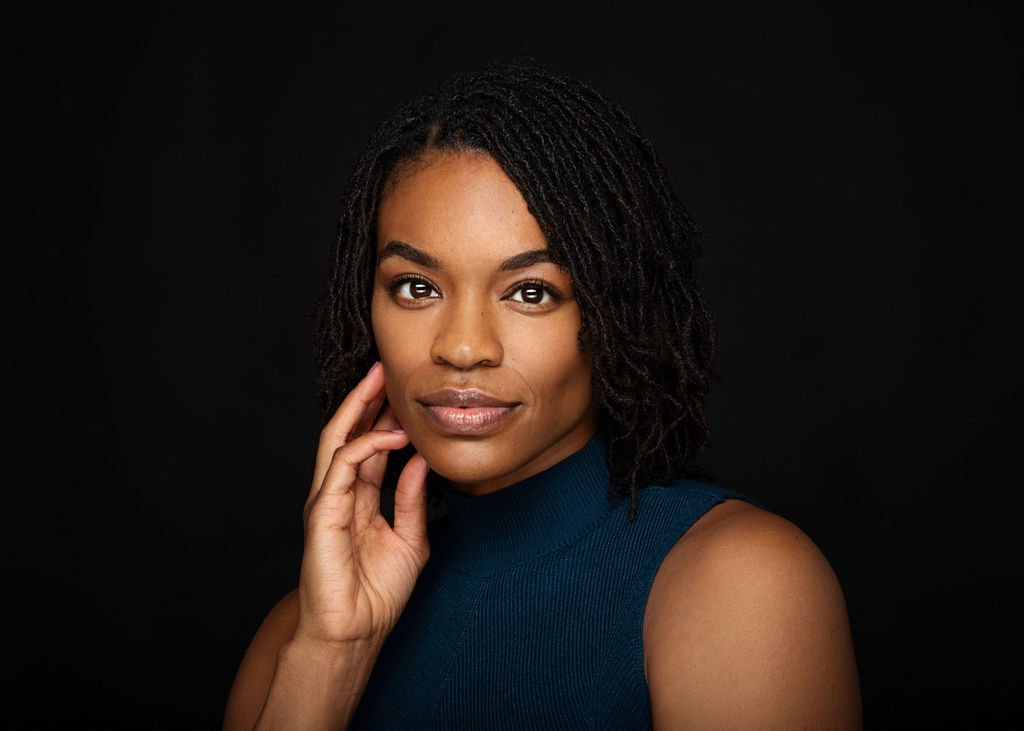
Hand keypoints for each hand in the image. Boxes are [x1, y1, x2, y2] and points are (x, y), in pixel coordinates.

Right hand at [295, 361, 429, 647]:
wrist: (355, 633)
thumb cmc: (377, 594)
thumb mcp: (410, 539)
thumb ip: (412, 499)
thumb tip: (420, 459)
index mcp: (359, 499)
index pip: (369, 446)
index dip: (384, 418)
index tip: (404, 391)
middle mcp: (340, 494)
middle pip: (348, 433)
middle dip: (365, 399)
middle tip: (385, 367)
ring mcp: (328, 501)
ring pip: (337, 439)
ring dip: (358, 407)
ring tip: (378, 378)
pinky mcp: (324, 512)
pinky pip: (343, 466)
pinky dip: (367, 444)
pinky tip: (394, 434)